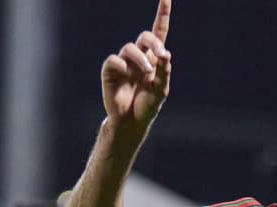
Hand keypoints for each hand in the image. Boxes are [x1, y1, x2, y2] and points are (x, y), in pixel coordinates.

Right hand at [101, 0, 171, 132]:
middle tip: (160, 55)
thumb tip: (166, 54)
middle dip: (154, 43)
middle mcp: (138, 56)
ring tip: (147, 73)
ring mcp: (124, 62)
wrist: (131, 122)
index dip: (162, 13)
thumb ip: (164, 72)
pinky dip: (123, 66)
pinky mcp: (110, 70)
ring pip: (130, 48)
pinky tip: (127, 75)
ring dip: (141, 59)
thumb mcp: (161, 90)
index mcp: (153, 58)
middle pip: (145, 36)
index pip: (159, 31)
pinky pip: (115, 60)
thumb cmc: (147, 105)